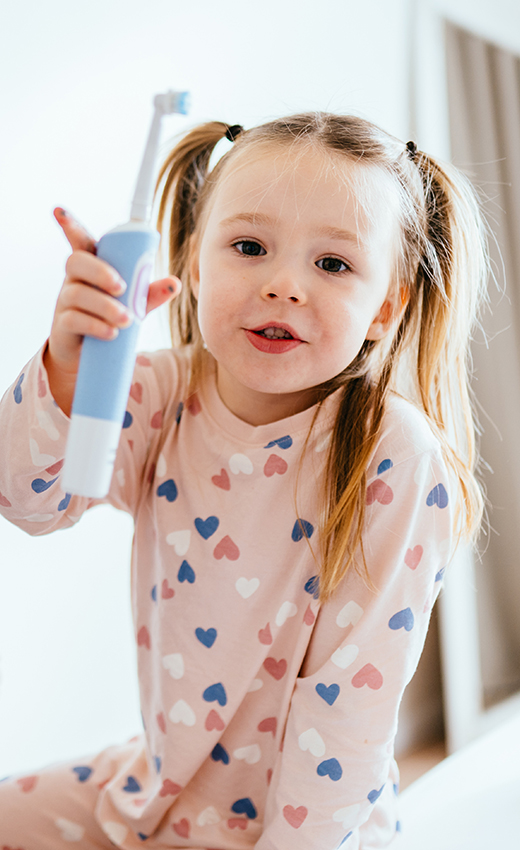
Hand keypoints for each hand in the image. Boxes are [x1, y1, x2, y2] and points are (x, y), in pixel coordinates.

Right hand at [43, 208, 180, 414]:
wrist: (89, 355)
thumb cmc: (111, 319)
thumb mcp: (133, 305)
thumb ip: (150, 293)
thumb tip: (175, 283)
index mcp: (91, 267)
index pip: (79, 241)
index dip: (69, 225)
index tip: (59, 210)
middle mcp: (75, 280)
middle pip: (76, 262)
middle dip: (99, 271)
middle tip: (122, 288)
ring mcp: (65, 301)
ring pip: (76, 294)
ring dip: (104, 306)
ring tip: (126, 321)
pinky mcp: (63, 325)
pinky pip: (73, 319)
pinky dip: (95, 325)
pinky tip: (111, 333)